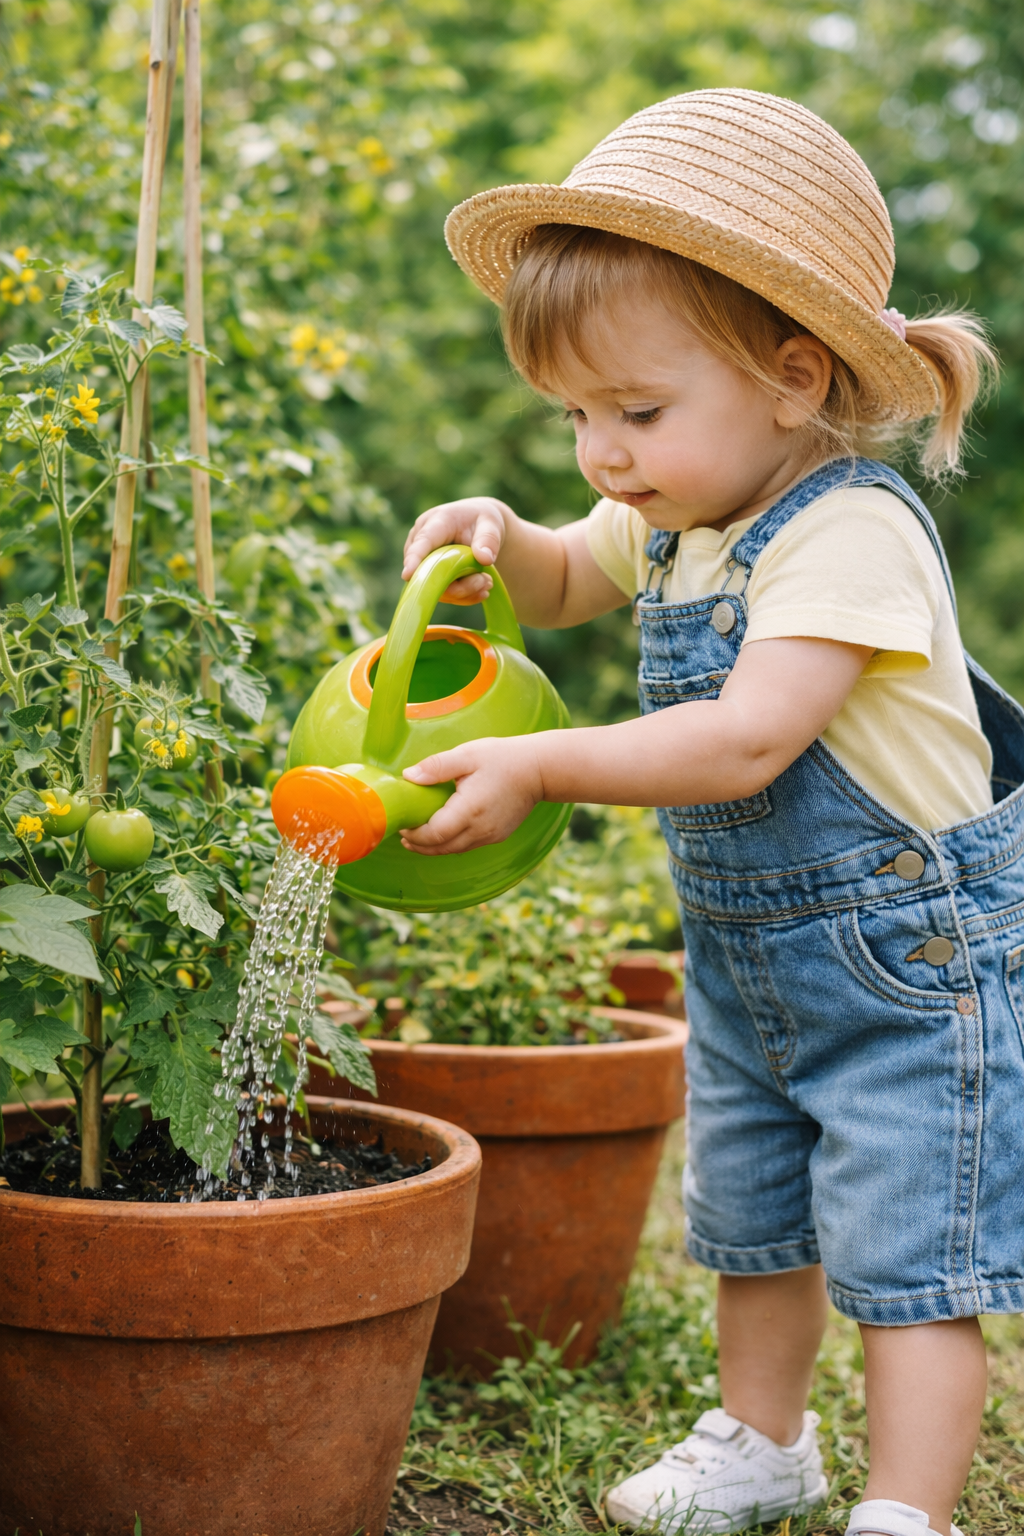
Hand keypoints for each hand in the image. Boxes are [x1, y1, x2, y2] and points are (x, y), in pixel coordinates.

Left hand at [400, 736, 545, 855]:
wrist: (539, 770)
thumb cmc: (503, 758)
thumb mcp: (467, 755)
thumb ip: (436, 766)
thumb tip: (408, 776)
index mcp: (470, 810)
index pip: (434, 834)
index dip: (414, 835)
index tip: (402, 826)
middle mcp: (481, 829)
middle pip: (442, 848)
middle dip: (419, 846)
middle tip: (404, 836)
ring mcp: (490, 836)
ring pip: (454, 850)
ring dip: (434, 847)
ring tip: (417, 838)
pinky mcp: (497, 836)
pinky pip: (468, 846)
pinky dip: (451, 843)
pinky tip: (443, 832)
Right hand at [402, 496, 509, 604]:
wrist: (480, 527)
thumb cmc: (482, 520)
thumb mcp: (491, 522)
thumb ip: (489, 538)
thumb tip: (485, 559)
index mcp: (435, 523)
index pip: (422, 542)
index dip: (414, 559)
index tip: (408, 574)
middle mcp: (421, 543)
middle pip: (429, 572)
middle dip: (459, 585)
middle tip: (487, 581)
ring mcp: (423, 561)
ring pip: (436, 588)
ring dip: (465, 591)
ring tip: (487, 581)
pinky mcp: (429, 576)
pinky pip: (443, 594)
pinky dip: (464, 596)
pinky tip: (481, 589)